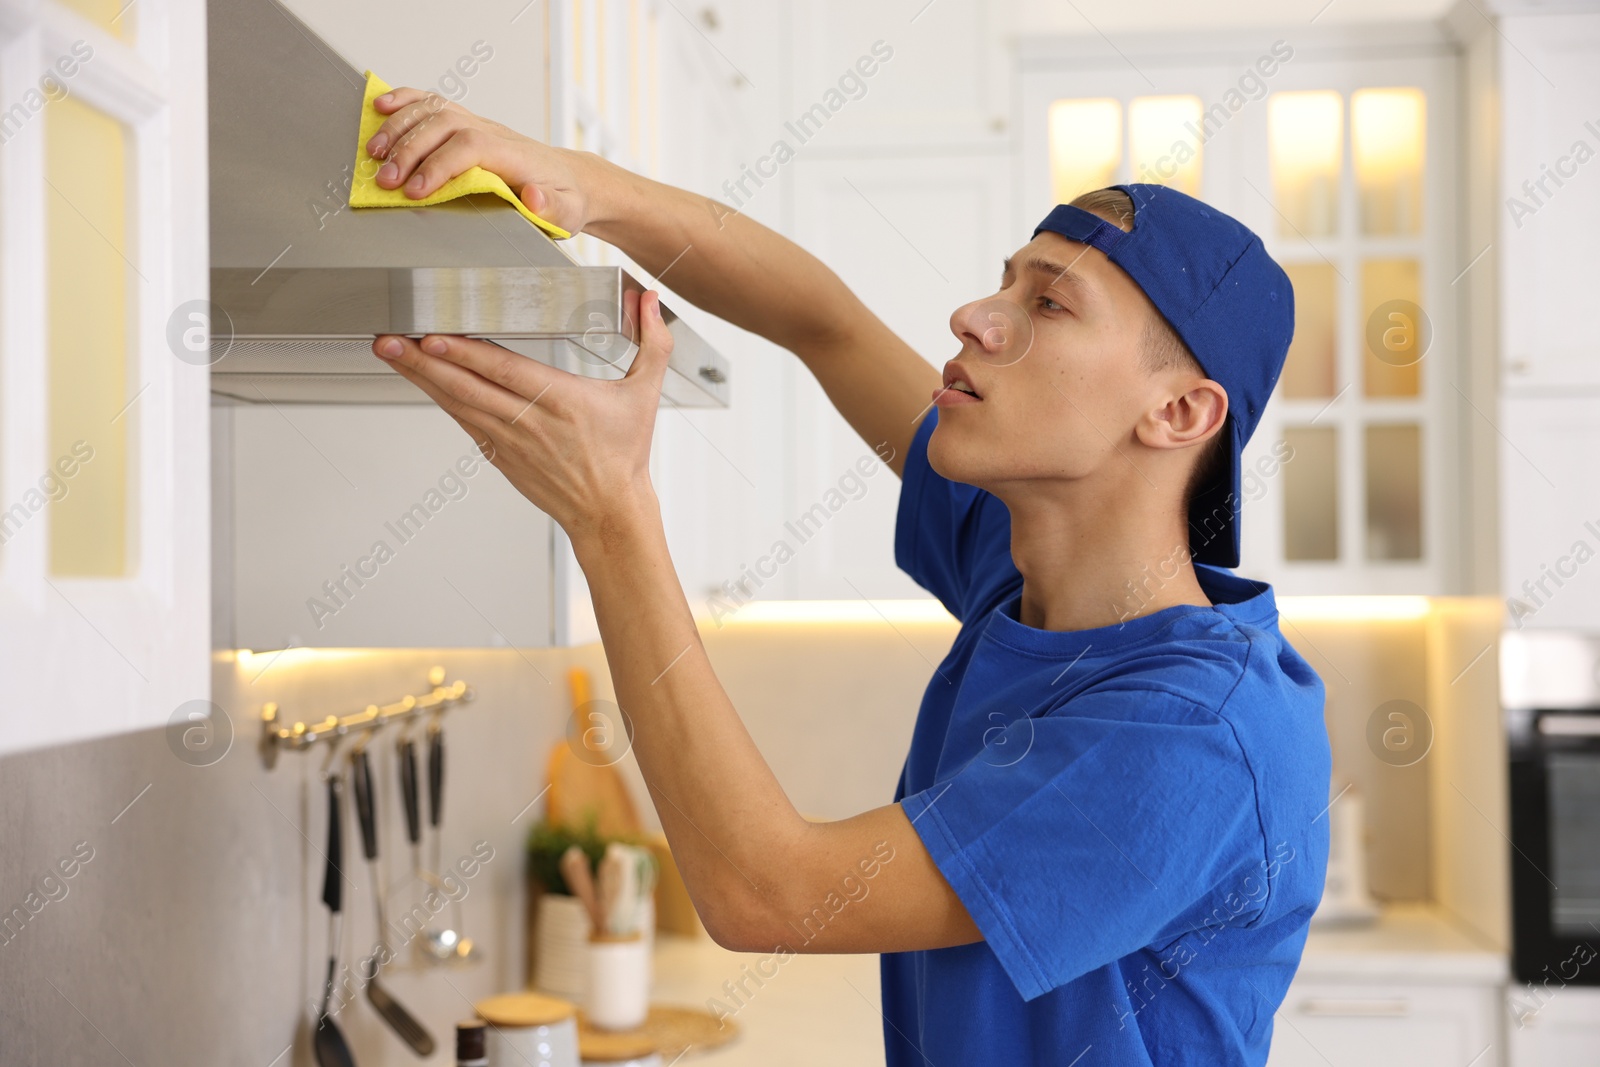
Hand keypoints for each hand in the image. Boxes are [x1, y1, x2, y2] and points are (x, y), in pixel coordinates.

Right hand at [366, 87, 591, 233]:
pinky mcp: (467, 123)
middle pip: (445, 126)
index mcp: (515, 155)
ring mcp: (479, 124)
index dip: (440, 166)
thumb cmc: (564, 198)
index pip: (471, 148)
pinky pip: (433, 103)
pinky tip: (380, 107)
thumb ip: (552, 207)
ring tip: (373, 152)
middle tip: (386, 180)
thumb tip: (534, 196)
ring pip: (434, 111)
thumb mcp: (568, 212)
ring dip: (399, 127)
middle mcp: (494, 133)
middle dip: (410, 151)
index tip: (416, 191)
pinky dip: (404, 101)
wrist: (569, 179)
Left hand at [371, 290, 671, 540]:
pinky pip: (463, 422)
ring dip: (421, 377)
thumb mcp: (646, 395)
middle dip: (422, 361)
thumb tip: (651, 302)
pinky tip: (421, 381)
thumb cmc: (624, 455)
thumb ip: (653, 344)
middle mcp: (528, 422)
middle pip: (465, 386)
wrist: (609, 510)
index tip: (433, 337)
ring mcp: (509, 441)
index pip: (504, 372)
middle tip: (389, 339)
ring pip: (456, 403)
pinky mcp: (499, 456)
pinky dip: (440, 399)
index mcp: (561, 401)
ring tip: (391, 352)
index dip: (465, 355)